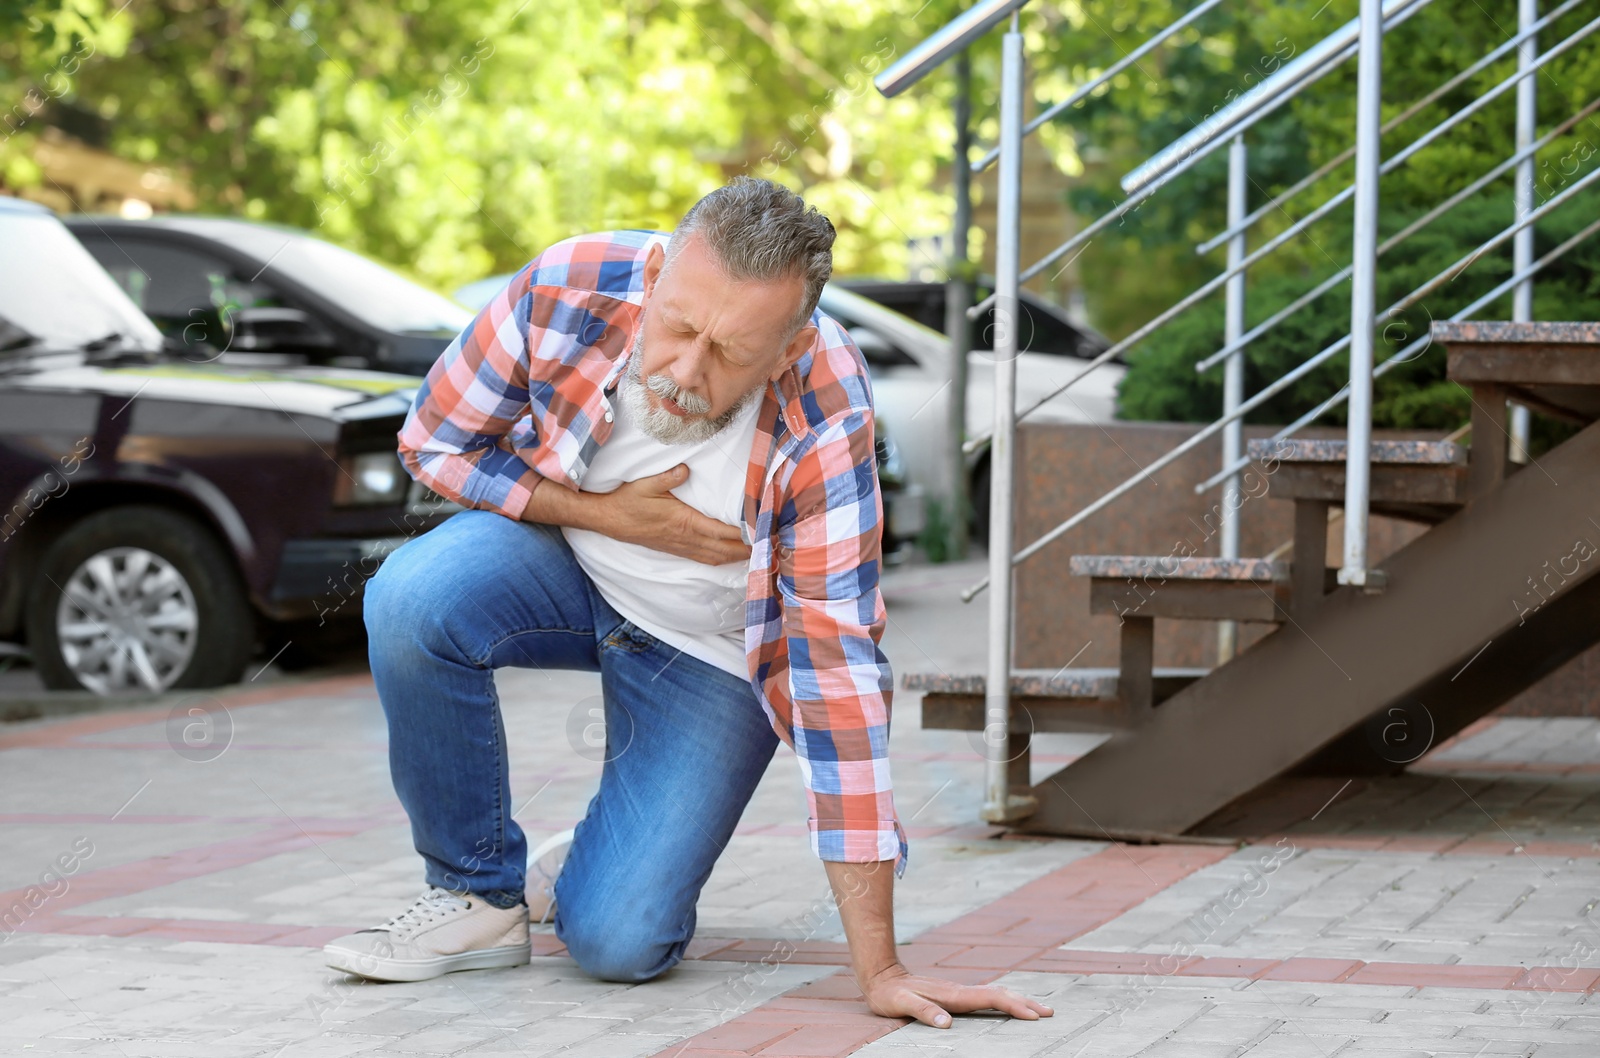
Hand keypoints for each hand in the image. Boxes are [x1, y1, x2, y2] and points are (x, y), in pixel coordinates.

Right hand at [598, 464, 750, 565]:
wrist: (608, 520)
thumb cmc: (627, 501)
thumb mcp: (645, 484)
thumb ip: (668, 477)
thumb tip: (687, 470)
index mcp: (684, 522)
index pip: (721, 530)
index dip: (744, 532)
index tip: (762, 529)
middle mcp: (686, 538)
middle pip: (725, 548)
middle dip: (748, 547)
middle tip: (770, 543)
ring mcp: (682, 547)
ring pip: (717, 556)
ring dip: (738, 555)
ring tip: (758, 551)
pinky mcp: (677, 549)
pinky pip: (705, 558)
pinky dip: (723, 558)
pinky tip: (731, 556)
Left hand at [860, 964, 1052, 1028]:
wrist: (882, 975)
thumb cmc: (891, 994)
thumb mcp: (903, 1004)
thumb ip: (924, 1012)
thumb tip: (948, 1023)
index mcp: (954, 995)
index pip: (990, 999)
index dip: (1013, 1006)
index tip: (1033, 1015)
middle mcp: (960, 991)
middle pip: (1000, 994)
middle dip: (1025, 1002)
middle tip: (1049, 1012)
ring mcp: (959, 991)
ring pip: (996, 994)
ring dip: (1018, 1000)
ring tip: (1039, 1008)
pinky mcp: (955, 994)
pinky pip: (987, 997)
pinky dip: (1004, 1000)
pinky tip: (1009, 1005)